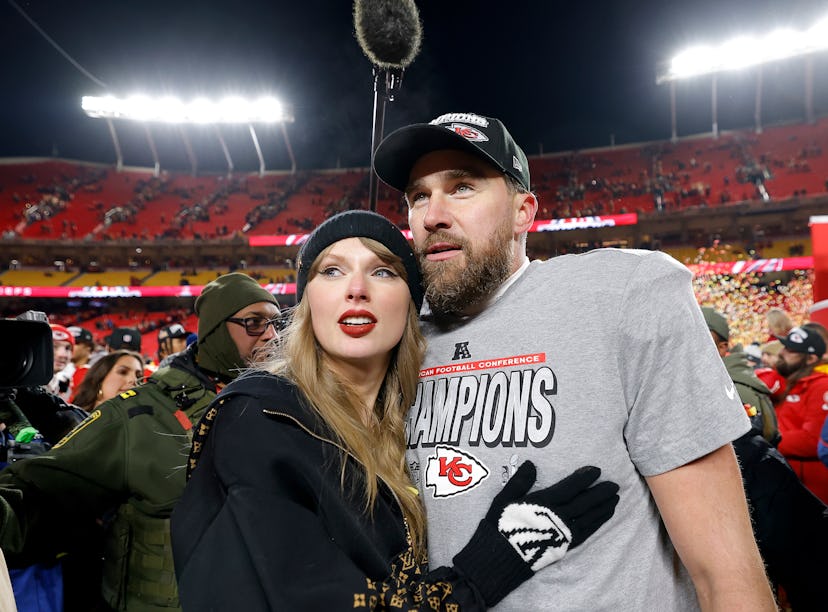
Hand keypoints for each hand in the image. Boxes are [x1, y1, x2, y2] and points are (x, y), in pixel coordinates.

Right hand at [489, 462, 618, 569]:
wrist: (500, 557)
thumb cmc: (500, 525)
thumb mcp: (504, 499)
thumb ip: (519, 481)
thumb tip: (532, 464)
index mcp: (543, 503)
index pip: (569, 488)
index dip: (584, 478)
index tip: (597, 470)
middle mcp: (557, 517)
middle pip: (584, 503)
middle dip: (600, 493)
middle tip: (615, 485)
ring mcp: (562, 532)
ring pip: (588, 517)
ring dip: (603, 508)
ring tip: (615, 499)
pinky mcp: (564, 545)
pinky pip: (586, 532)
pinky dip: (597, 523)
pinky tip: (604, 517)